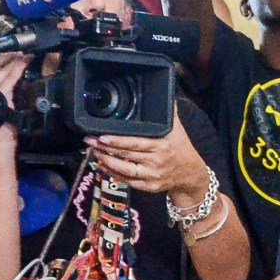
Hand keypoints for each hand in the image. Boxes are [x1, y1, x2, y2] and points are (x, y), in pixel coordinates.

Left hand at [89, 119, 207, 198]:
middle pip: (126, 155)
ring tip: (93, 151)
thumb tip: (165, 92)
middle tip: (89, 140)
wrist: (190, 174)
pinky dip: (112, 173)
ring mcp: (152, 175)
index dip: (118, 141)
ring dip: (105, 160)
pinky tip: (102, 164)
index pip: (136, 142)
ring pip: (123, 169)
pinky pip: (126, 180)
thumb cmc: (181, 148)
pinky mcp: (148, 186)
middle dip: (105, 148)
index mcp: (162, 145)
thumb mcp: (177, 129)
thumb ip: (169, 112)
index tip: (102, 136)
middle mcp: (156, 161)